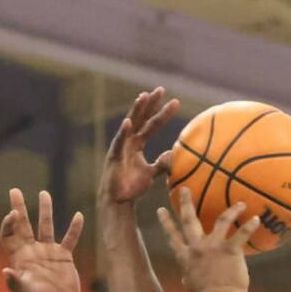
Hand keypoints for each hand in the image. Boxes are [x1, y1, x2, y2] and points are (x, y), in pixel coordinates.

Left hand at [0, 188, 83, 291]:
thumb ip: (15, 283)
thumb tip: (6, 270)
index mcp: (20, 258)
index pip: (10, 234)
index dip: (9, 223)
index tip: (14, 214)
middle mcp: (33, 251)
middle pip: (24, 225)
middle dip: (19, 208)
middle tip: (14, 190)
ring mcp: (49, 252)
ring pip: (46, 226)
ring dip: (46, 210)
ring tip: (44, 193)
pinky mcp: (64, 256)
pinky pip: (70, 239)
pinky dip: (74, 228)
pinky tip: (79, 215)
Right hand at [100, 87, 178, 204]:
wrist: (119, 201)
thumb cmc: (132, 187)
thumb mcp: (151, 174)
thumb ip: (162, 163)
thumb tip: (174, 155)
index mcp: (137, 143)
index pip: (152, 124)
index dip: (163, 113)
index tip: (175, 102)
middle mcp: (129, 141)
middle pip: (142, 118)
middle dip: (151, 104)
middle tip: (161, 90)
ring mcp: (121, 146)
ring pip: (130, 124)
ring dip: (136, 111)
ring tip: (143, 97)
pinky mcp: (114, 156)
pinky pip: (119, 142)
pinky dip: (123, 132)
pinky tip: (128, 122)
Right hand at [157, 188, 258, 291]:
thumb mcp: (190, 284)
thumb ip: (189, 273)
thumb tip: (187, 274)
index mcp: (185, 257)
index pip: (172, 236)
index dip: (166, 222)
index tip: (161, 209)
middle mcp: (197, 248)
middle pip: (189, 220)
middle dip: (185, 203)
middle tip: (184, 188)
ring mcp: (213, 247)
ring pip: (220, 220)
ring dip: (231, 210)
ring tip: (240, 203)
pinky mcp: (230, 251)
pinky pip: (241, 234)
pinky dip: (249, 226)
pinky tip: (256, 218)